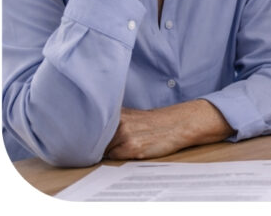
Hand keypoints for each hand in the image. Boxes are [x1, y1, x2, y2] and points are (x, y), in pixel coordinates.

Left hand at [104, 100, 233, 160]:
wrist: (180, 124)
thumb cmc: (156, 123)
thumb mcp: (133, 116)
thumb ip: (114, 121)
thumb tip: (92, 134)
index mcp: (118, 112)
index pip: (91, 126)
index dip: (90, 135)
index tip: (91, 138)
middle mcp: (119, 121)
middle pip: (94, 140)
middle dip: (98, 144)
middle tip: (113, 143)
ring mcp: (124, 134)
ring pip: (103, 150)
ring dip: (109, 152)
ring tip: (127, 146)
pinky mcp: (132, 147)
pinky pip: (113, 157)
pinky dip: (119, 157)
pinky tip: (133, 151)